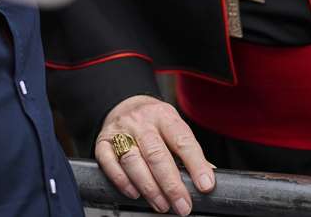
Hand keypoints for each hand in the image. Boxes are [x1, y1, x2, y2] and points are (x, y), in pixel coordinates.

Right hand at [95, 95, 214, 214]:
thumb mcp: (174, 127)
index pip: (182, 140)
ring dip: (149, 188)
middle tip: (183, 205)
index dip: (196, 164)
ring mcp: (119, 131)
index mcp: (164, 116)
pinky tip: (135, 194)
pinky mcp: (102, 142)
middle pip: (156, 154)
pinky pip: (109, 163)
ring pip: (133, 161)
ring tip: (162, 205)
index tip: (205, 185)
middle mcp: (141, 121)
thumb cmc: (154, 123)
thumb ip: (188, 151)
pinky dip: (122, 181)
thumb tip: (207, 176)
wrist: (124, 105)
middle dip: (172, 185)